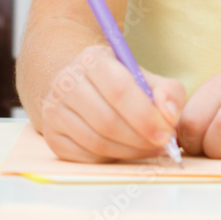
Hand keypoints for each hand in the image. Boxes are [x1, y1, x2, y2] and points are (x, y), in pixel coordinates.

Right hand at [40, 44, 186, 162]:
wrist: (85, 85)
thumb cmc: (122, 82)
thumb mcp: (146, 77)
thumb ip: (168, 92)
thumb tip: (169, 115)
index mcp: (93, 59)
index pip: (119, 90)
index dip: (145, 116)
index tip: (167, 133)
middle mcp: (67, 81)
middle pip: (107, 121)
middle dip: (140, 139)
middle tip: (162, 145)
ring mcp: (55, 109)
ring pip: (96, 142)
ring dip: (129, 152)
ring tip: (149, 149)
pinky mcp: (51, 135)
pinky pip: (85, 157)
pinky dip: (111, 159)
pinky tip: (127, 152)